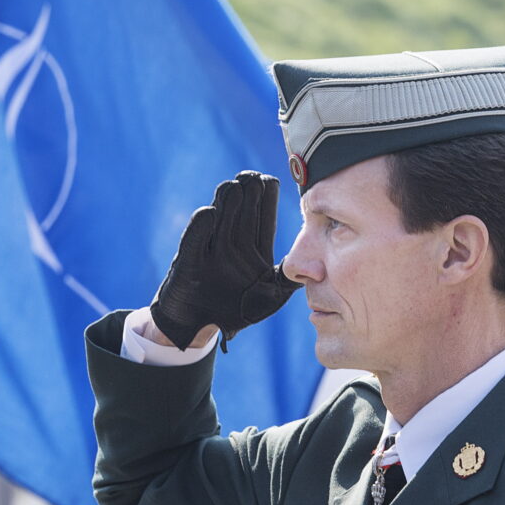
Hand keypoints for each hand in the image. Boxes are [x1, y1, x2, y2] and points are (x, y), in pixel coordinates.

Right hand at [150, 171, 296, 349]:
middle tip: (251, 177)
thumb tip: (317, 268)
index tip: (270, 181)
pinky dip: (200, 229)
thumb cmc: (234, 311)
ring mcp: (208, 252)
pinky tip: (208, 213)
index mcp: (252, 250)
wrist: (197, 327)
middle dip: (247, 196)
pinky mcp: (187, 264)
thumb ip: (289, 280)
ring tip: (233, 186)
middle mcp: (229, 245)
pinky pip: (193, 243)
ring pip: (218, 222)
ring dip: (225, 205)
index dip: (266, 200)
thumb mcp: (270, 297)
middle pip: (240, 215)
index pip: (262, 219)